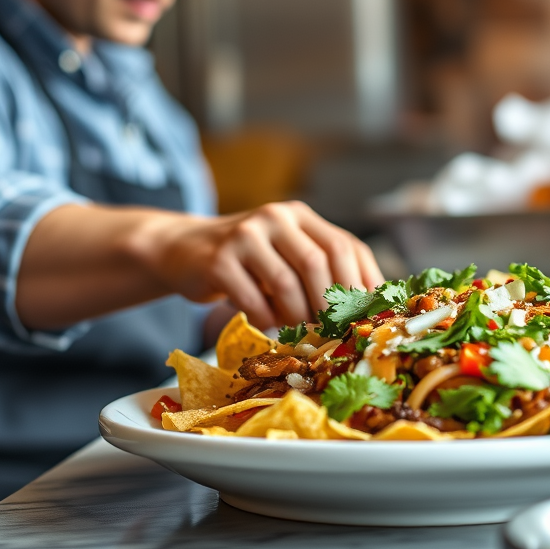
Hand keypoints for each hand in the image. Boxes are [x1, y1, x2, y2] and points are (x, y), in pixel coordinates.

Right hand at [151, 201, 382, 328]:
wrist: (184, 250)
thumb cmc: (247, 261)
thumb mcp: (285, 254)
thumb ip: (319, 269)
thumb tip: (364, 310)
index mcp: (300, 215)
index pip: (344, 245)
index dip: (360, 283)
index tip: (366, 316)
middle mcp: (275, 217)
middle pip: (317, 262)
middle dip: (329, 305)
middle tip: (333, 332)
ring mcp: (245, 235)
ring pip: (286, 283)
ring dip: (297, 316)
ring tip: (299, 332)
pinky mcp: (219, 259)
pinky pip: (253, 300)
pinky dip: (265, 320)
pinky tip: (266, 323)